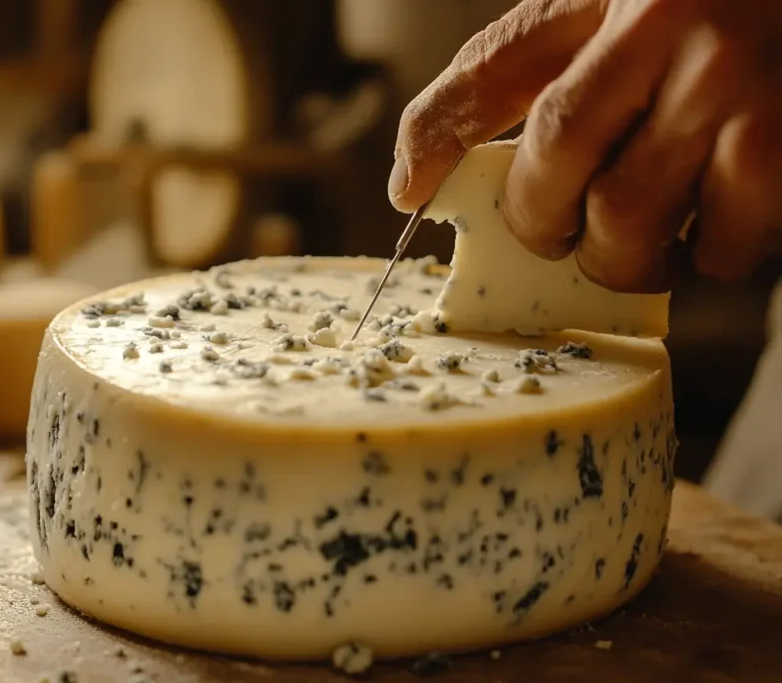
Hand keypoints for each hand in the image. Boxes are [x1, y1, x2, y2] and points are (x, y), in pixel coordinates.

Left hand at [389, 0, 781, 292]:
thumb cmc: (720, 6)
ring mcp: (735, 78)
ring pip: (629, 215)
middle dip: (539, 221)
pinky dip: (711, 254)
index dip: (436, 136)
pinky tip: (716, 227)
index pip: (494, 67)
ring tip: (634, 252)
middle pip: (556, 151)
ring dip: (621, 257)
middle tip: (554, 240)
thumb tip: (424, 173)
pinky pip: (724, 237)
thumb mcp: (623, 3)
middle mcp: (666, 17)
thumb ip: (547, 63)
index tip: (409, 194)